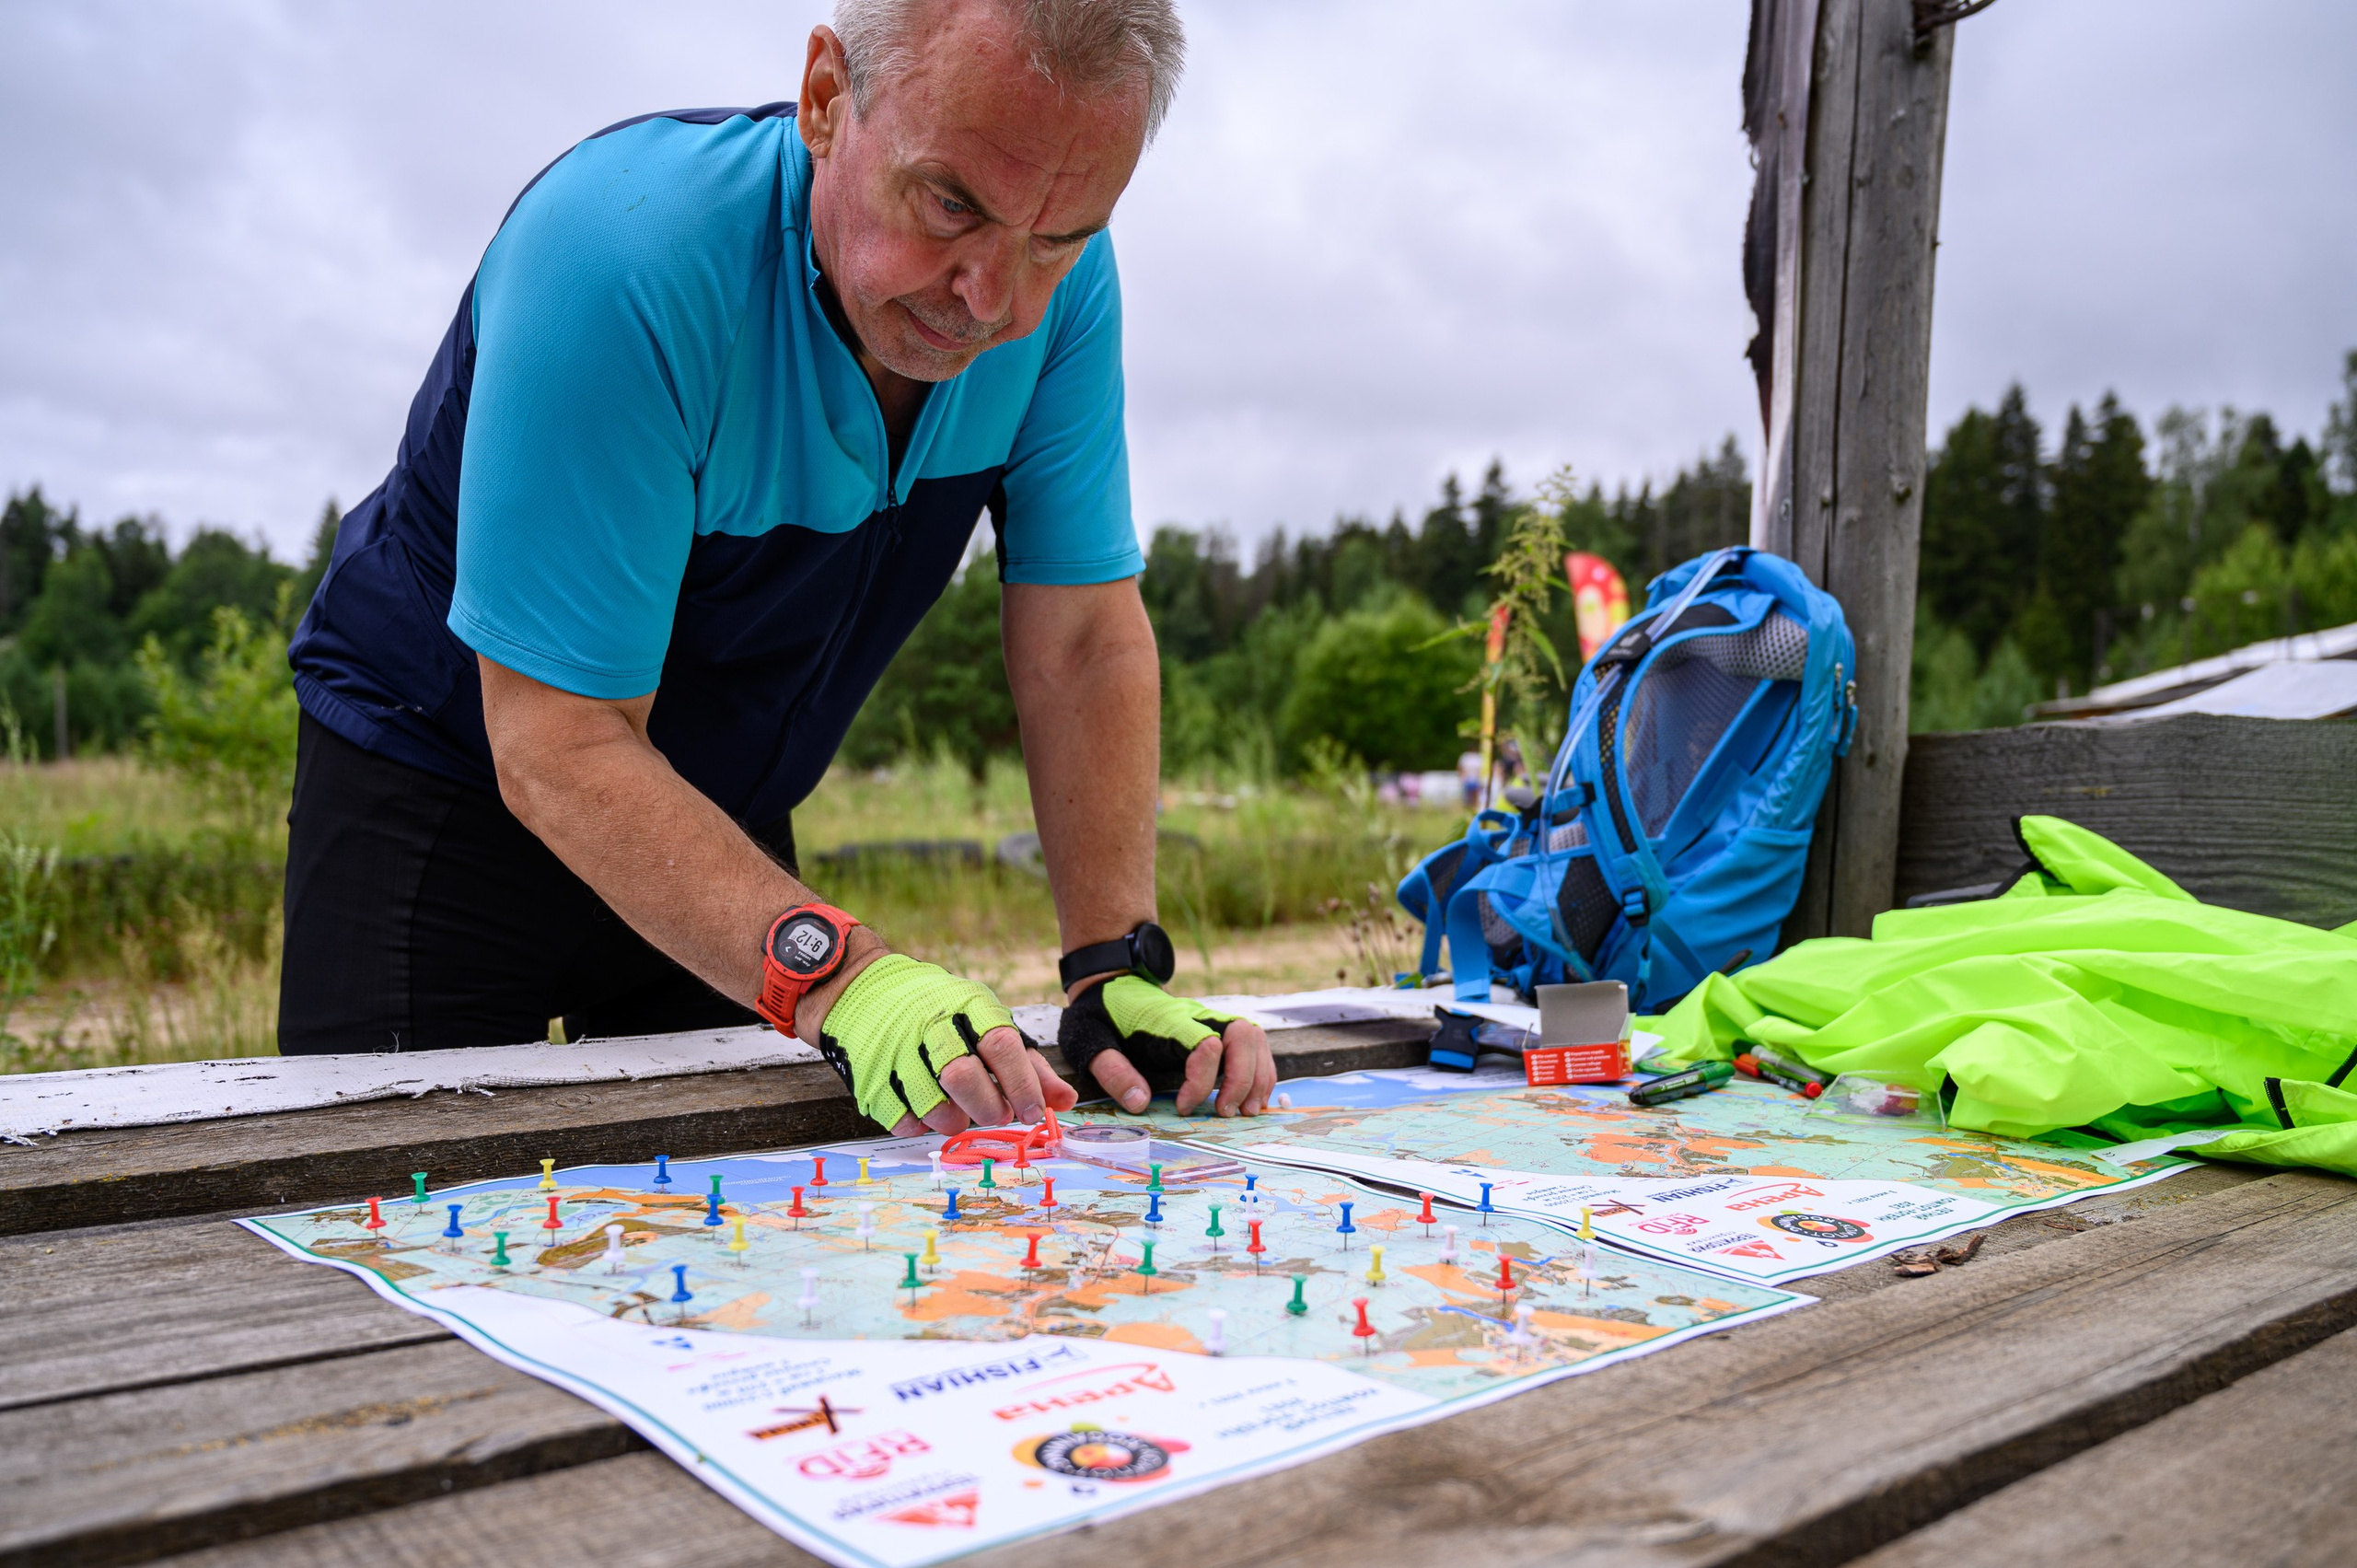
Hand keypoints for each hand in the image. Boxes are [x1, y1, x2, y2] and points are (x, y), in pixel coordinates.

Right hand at [813, 954, 1076, 1134]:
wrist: (868, 992)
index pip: (1000, 1044)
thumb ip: (1028, 1065)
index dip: (1021, 1084)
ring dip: (955, 1121)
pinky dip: (921, 1126)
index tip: (1033, 1112)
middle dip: (988, 1108)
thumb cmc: (943, 1014)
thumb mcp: (987, 1022)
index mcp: (967, 1005)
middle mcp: (929, 1024)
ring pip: (932, 1105)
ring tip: (961, 1113)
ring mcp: (895, 1049)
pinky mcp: (869, 1075)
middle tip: (997, 1115)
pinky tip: (928, 1112)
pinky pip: (902, 1120)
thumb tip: (1065, 1102)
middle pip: (963, 1077)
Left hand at [1058, 976, 1276, 1116]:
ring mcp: (1210, 1019)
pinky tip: (1251, 1095)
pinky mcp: (1215, 1027)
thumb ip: (1113, 1072)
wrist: (1111, 983)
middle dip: (1242, 1078)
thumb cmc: (1101, 1016)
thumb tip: (1141, 1103)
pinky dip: (1260, 1069)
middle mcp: (1197, 1016)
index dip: (1201, 1081)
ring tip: (1247, 1110)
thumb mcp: (1091, 1042)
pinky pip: (1253, 1043)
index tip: (1183, 1107)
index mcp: (1168, 1021)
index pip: (1205, 1044)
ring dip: (1257, 1075)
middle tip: (1226, 1112)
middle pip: (1243, 1035)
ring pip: (1254, 1037)